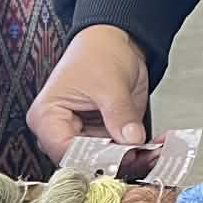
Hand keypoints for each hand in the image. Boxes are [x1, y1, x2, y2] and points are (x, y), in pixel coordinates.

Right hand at [27, 25, 151, 161]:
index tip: (122, 158)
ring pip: (104, 162)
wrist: (115, 40)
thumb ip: (119, 114)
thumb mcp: (110, 83)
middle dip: (117, 161)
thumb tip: (131, 140)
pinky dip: (138, 152)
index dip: (93, 159)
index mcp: (47, 116)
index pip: (65, 152)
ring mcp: (82, 135)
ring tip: (155, 152)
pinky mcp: (102, 137)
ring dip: (132, 160)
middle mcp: (60, 131)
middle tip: (146, 156)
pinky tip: (155, 147)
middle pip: (84, 161)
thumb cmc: (98, 53)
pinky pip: (118, 153)